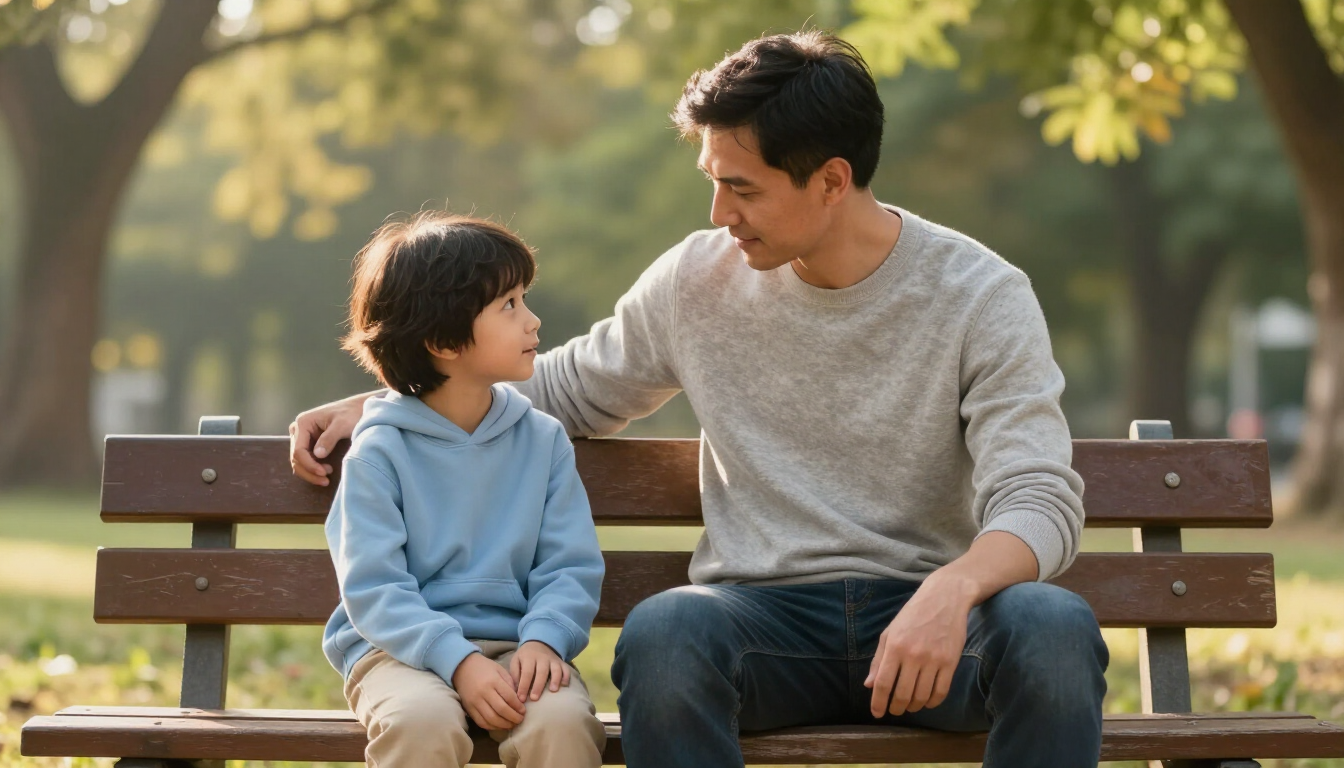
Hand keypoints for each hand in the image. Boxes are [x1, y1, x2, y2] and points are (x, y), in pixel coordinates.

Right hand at [288, 391, 375, 485]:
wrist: (360, 408)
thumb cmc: (352, 413)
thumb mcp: (342, 425)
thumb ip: (329, 438)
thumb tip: (318, 455)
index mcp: (303, 422)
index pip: (298, 450)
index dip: (309, 465)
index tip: (324, 473)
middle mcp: (298, 429)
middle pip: (296, 458)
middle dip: (309, 471)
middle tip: (325, 480)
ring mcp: (303, 436)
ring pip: (299, 461)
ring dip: (310, 472)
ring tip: (326, 477)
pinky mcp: (309, 442)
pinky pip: (306, 459)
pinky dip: (313, 468)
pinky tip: (325, 471)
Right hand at [452, 652, 526, 729]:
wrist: (462, 668)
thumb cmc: (484, 667)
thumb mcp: (500, 670)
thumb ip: (510, 683)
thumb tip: (519, 700)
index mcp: (493, 681)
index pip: (509, 697)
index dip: (518, 706)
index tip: (524, 711)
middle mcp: (483, 692)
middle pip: (501, 710)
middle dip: (514, 717)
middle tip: (521, 719)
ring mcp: (475, 702)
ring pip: (492, 718)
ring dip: (504, 724)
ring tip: (512, 724)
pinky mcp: (469, 709)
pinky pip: (481, 722)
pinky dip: (492, 726)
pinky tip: (500, 726)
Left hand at [509, 640, 570, 701]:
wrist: (539, 643)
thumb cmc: (525, 657)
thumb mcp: (516, 661)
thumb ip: (514, 674)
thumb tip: (514, 691)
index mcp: (529, 657)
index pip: (527, 673)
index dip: (524, 686)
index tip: (521, 699)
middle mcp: (542, 658)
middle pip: (541, 672)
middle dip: (538, 686)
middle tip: (534, 699)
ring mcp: (553, 660)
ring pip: (556, 669)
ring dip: (555, 680)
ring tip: (553, 691)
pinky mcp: (561, 662)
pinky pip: (566, 669)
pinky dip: (566, 677)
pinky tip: (564, 685)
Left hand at [863, 573, 973, 717]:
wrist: (945, 598)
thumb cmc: (913, 615)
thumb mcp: (890, 632)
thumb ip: (878, 659)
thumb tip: (868, 685)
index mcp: (894, 646)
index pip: (882, 683)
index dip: (878, 702)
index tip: (877, 713)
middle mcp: (913, 654)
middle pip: (902, 694)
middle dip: (896, 708)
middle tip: (895, 711)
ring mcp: (933, 659)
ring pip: (921, 696)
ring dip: (913, 706)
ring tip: (910, 706)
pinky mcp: (951, 662)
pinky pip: (941, 691)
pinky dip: (932, 702)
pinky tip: (927, 701)